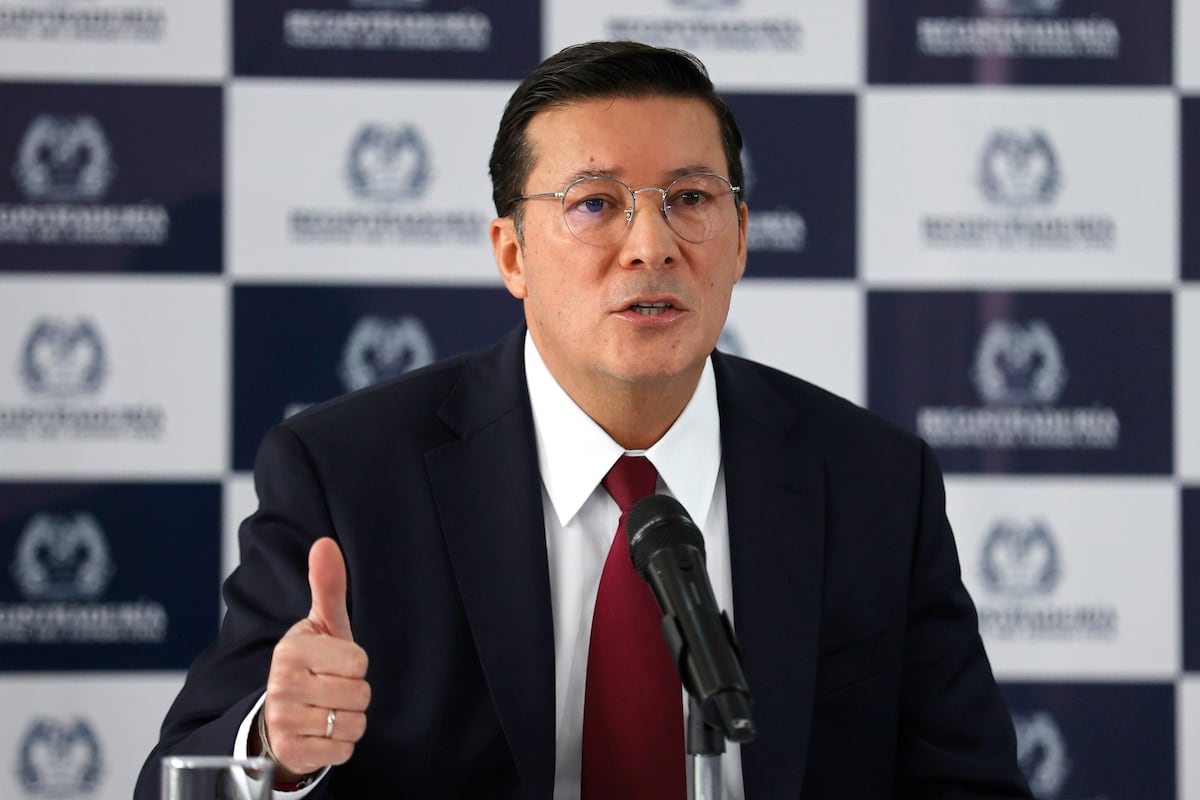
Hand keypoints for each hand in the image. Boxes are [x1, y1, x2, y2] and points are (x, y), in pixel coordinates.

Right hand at [257, 538, 370, 780]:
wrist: (279, 717)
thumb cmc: (311, 664)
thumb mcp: (322, 626)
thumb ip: (327, 586)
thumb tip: (325, 543)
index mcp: (292, 650)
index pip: (358, 660)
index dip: (355, 664)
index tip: (334, 663)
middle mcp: (282, 685)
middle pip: (360, 693)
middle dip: (354, 693)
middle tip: (331, 688)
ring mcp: (285, 721)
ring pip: (354, 723)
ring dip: (349, 719)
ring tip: (327, 709)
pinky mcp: (293, 751)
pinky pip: (344, 749)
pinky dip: (341, 743)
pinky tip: (322, 732)